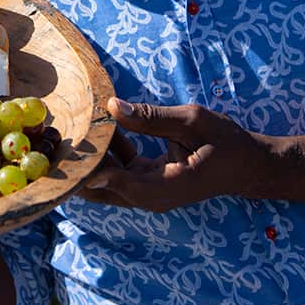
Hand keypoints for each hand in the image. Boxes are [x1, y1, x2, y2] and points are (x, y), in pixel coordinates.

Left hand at [77, 98, 271, 212]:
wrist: (247, 165)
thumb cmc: (225, 141)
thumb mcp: (191, 121)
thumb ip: (151, 118)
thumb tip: (113, 107)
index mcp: (168, 186)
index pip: (120, 183)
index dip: (92, 168)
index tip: (70, 148)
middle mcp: (154, 196)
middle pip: (105, 189)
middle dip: (82, 166)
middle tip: (57, 139)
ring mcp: (150, 192)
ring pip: (108, 182)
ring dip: (93, 159)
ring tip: (73, 129)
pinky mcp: (149, 182)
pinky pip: (120, 172)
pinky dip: (109, 154)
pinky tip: (102, 127)